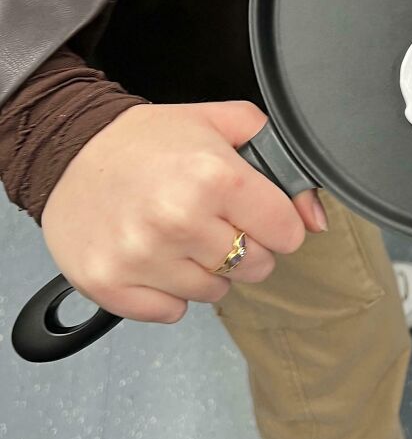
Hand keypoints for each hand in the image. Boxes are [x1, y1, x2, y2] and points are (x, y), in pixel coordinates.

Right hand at [40, 101, 326, 323]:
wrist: (68, 151)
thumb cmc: (148, 142)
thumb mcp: (220, 125)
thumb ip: (280, 160)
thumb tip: (315, 219)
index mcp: (213, 176)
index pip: (287, 234)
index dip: (273, 221)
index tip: (251, 210)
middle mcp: (178, 220)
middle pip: (257, 268)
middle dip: (244, 247)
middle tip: (209, 220)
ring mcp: (142, 257)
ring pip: (216, 293)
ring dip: (204, 269)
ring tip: (176, 234)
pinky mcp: (111, 284)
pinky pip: (173, 312)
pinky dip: (168, 292)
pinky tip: (153, 257)